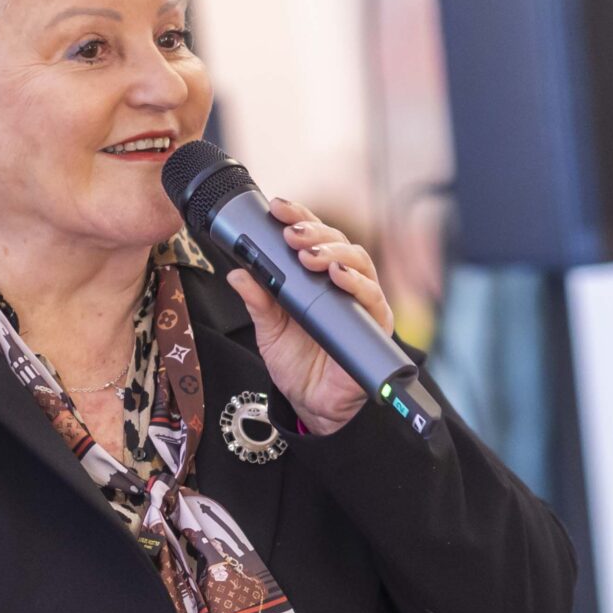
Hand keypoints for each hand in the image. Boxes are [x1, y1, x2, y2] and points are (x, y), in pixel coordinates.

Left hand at [220, 197, 394, 435]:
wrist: (312, 405)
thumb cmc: (296, 363)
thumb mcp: (268, 329)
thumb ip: (257, 300)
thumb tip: (237, 272)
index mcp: (316, 277)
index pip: (312, 237)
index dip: (298, 217)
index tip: (277, 207)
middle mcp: (342, 284)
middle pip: (338, 242)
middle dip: (314, 232)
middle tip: (291, 233)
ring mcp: (361, 302)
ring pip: (359, 262)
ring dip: (334, 252)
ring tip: (310, 255)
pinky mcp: (375, 325)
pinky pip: (372, 298)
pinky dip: (357, 283)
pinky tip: (338, 276)